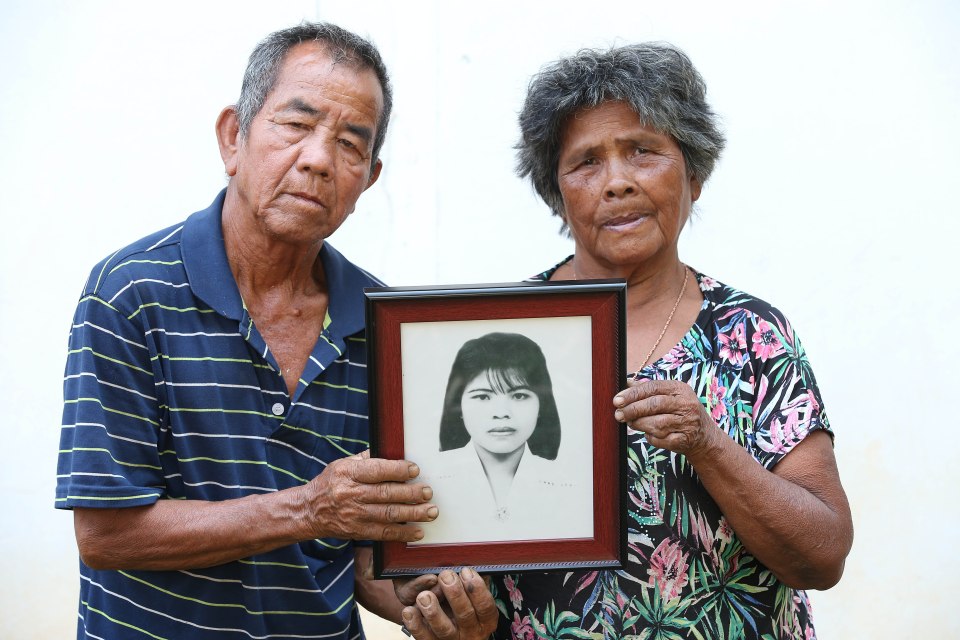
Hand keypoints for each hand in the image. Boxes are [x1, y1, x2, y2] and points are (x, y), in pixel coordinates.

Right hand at [298, 450, 436, 541]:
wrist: (309, 511)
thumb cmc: (330, 483)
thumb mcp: (342, 464)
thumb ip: (366, 459)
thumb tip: (391, 451)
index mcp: (348, 473)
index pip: (377, 470)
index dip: (398, 470)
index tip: (415, 470)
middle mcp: (351, 494)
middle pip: (386, 494)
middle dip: (411, 493)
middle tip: (428, 492)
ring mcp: (354, 515)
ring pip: (388, 514)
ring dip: (413, 513)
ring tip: (431, 511)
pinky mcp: (357, 531)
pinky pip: (383, 533)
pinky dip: (403, 533)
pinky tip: (418, 531)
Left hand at [400, 568, 496, 639]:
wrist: (451, 633)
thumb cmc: (463, 606)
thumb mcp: (474, 598)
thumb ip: (474, 584)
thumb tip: (473, 563)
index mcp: (485, 620)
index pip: (485, 606)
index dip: (476, 589)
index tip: (465, 571)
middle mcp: (470, 632)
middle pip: (465, 615)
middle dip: (455, 594)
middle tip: (445, 576)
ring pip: (443, 629)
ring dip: (433, 611)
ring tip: (424, 596)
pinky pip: (423, 637)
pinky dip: (416, 624)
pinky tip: (409, 611)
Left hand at [613, 379, 719, 456]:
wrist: (703, 435)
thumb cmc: (680, 411)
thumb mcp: (669, 396)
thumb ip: (648, 389)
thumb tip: (627, 382)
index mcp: (680, 389)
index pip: (653, 387)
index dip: (633, 394)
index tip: (617, 400)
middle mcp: (686, 404)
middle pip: (654, 405)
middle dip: (633, 410)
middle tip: (618, 414)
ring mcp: (687, 423)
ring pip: (656, 424)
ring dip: (639, 424)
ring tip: (631, 423)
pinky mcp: (684, 440)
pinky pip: (660, 440)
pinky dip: (650, 438)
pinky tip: (648, 434)